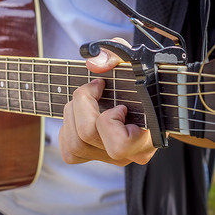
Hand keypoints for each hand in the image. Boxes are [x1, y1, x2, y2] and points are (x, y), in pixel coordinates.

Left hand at [59, 38, 156, 165]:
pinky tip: (80, 116)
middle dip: (82, 103)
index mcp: (147, 137)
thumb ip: (117, 55)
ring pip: (75, 144)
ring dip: (72, 113)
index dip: (110, 119)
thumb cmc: (142, 79)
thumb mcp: (135, 61)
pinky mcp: (93, 158)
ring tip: (88, 100)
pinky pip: (69, 152)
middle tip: (95, 88)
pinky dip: (67, 130)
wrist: (146, 95)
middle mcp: (129, 154)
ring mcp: (110, 158)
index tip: (119, 103)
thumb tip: (92, 64)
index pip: (121, 143)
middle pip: (87, 135)